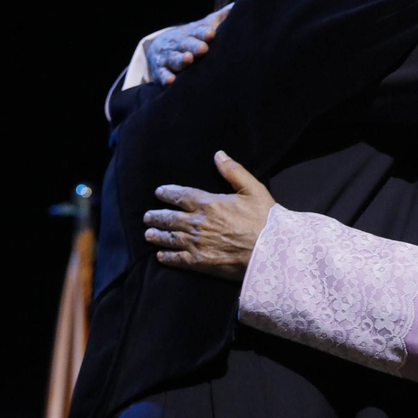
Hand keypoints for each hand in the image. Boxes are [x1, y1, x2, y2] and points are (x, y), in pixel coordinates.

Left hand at [143, 152, 273, 279]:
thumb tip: (219, 155)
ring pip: (169, 238)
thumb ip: (233, 171)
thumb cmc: (265, 219)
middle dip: (156, 216)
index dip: (167, 193)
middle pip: (169, 218)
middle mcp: (197, 223)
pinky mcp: (200, 262)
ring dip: (157, 235)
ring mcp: (196, 244)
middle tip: (147, 217)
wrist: (270, 250)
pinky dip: (167, 256)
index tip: (159, 193)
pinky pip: (177, 259)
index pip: (180, 195)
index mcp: (208, 203)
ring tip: (148, 234)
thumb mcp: (253, 189)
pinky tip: (160, 256)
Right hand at [146, 5, 231, 84]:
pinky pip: (162, 74)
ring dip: (180, 60)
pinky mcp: (160, 70)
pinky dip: (165, 77)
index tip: (211, 34)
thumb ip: (219, 18)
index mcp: (190, 33)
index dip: (204, 33)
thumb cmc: (190, 37)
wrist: (159, 45)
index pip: (198, 32)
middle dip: (194, 46)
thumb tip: (237, 7)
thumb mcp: (202, 26)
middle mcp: (178, 44)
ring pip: (174, 58)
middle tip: (203, 48)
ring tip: (188, 59)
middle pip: (186, 44)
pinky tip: (171, 81)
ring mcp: (168, 57)